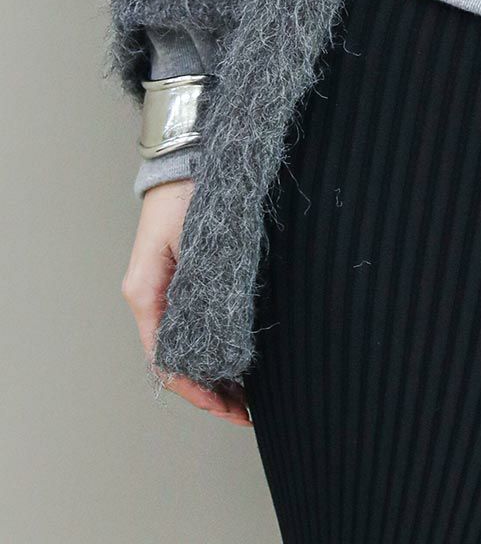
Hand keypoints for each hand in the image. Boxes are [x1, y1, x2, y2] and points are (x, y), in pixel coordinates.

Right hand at [123, 179, 252, 425]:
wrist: (192, 155)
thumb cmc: (187, 192)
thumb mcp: (193, 240)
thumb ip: (201, 281)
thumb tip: (221, 327)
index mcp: (146, 294)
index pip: (167, 360)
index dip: (196, 389)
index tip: (225, 406)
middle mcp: (156, 298)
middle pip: (180, 359)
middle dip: (211, 389)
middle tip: (246, 411)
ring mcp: (174, 289)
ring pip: (194, 344)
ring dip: (218, 371)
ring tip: (250, 394)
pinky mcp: (194, 278)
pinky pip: (204, 322)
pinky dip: (222, 343)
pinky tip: (245, 354)